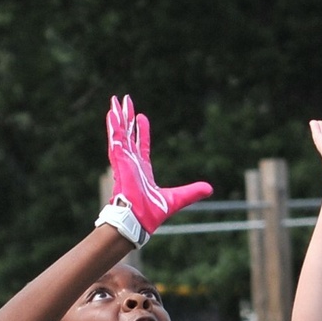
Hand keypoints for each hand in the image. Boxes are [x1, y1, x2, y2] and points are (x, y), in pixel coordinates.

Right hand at [97, 95, 212, 246]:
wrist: (140, 219)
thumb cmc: (153, 212)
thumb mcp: (178, 198)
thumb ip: (193, 192)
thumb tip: (209, 189)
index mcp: (142, 169)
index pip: (142, 145)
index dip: (141, 131)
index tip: (141, 117)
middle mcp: (132, 162)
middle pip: (128, 134)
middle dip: (126, 118)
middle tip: (123, 101)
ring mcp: (124, 160)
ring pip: (120, 133)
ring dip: (118, 117)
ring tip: (115, 100)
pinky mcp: (120, 161)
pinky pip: (116, 140)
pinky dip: (114, 127)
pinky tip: (112, 114)